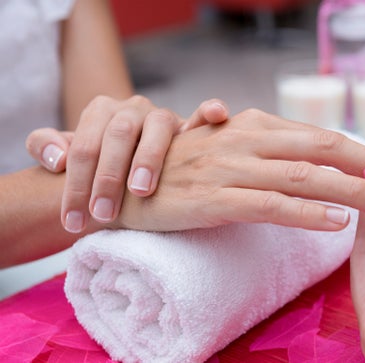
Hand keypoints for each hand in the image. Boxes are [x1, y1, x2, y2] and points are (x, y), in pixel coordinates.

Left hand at [25, 95, 228, 232]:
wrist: (129, 158)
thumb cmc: (98, 163)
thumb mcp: (66, 155)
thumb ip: (45, 146)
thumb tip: (55, 158)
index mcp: (101, 111)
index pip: (84, 146)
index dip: (75, 184)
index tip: (74, 220)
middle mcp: (133, 109)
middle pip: (119, 134)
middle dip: (109, 176)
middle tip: (103, 213)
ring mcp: (164, 116)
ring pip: (159, 126)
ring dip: (149, 157)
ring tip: (140, 190)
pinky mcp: (191, 126)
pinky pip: (203, 115)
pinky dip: (210, 111)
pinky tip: (215, 114)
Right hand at [115, 109, 364, 231]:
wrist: (129, 184)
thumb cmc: (185, 168)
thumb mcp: (231, 147)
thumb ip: (272, 150)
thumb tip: (318, 160)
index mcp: (256, 124)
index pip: (322, 136)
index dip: (364, 152)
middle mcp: (248, 139)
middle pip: (323, 149)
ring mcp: (231, 168)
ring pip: (305, 176)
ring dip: (352, 191)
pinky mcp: (215, 198)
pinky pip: (270, 205)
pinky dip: (307, 213)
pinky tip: (336, 223)